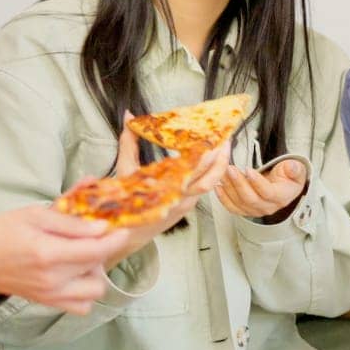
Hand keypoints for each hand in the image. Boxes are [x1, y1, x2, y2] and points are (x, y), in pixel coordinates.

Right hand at [0, 204, 128, 312]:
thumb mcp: (35, 215)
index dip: (115, 240)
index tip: (122, 231)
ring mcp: (50, 294)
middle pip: (99, 270)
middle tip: (89, 241)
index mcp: (49, 254)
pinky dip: (85, 293)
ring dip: (95, 274)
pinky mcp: (47, 302)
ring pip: (95, 292)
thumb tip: (102, 228)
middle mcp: (53, 279)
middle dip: (101, 253)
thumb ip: (71, 223)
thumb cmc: (2, 231)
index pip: (97, 251)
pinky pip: (81, 307)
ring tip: (81, 260)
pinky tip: (76, 277)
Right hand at [107, 124, 230, 265]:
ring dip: (221, 164)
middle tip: (225, 136)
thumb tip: (129, 116)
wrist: (128, 232)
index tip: (210, 136)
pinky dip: (214, 172)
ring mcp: (187, 202)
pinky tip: (216, 159)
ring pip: (212, 183)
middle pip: (209, 176)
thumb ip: (128, 142)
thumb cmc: (124, 200)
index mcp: (164, 186)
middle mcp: (179, 196)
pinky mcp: (190, 205)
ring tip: (225, 145)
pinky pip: (207, 187)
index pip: (190, 166)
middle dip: (220, 155)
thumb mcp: (124, 170)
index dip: (203, 151)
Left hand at [215, 158, 307, 220]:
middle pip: (250, 199)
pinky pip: (232, 208)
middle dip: (238, 183)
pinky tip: (218, 187)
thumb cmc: (287, 178)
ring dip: (229, 187)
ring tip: (223, 173)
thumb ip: (295, 169)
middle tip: (230, 169)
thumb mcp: (296, 170)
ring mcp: (256, 210)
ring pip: (239, 203)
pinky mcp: (245, 211)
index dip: (257, 182)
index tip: (248, 170)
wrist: (283, 186)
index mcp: (282, 197)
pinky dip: (223, 198)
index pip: (268, 193)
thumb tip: (293, 167)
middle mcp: (269, 207)